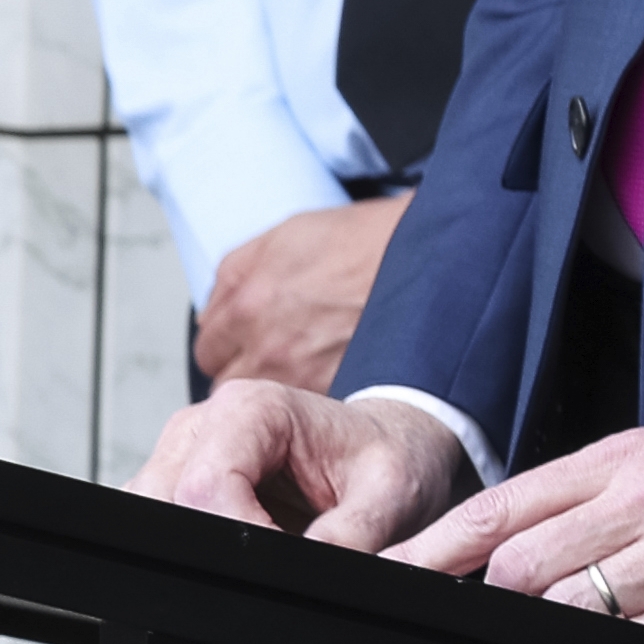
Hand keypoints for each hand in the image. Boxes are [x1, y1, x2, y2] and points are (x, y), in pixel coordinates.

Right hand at [131, 380, 469, 549]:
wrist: (393, 448)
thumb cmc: (390, 457)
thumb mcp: (391, 495)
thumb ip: (351, 534)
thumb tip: (315, 569)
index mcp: (252, 408)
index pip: (206, 487)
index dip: (238, 538)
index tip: (282, 565)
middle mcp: (204, 425)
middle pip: (163, 503)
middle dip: (210, 548)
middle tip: (274, 566)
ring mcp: (184, 455)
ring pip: (150, 519)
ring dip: (196, 550)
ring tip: (266, 551)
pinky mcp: (180, 485)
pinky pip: (160, 527)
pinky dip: (192, 550)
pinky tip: (242, 552)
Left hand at [197, 192, 408, 392]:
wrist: (435, 255)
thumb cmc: (370, 241)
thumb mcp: (288, 235)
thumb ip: (235, 274)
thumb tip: (214, 310)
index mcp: (249, 304)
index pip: (208, 349)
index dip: (226, 343)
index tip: (240, 342)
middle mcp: (271, 347)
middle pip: (229, 384)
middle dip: (245, 369)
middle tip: (270, 357)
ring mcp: (307, 376)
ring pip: (269, 403)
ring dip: (278, 387)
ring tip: (303, 368)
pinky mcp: (343, 392)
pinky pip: (310, 408)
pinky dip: (315, 395)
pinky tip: (330, 374)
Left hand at [392, 427, 643, 621]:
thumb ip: (586, 498)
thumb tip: (499, 549)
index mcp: (622, 456)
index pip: (501, 504)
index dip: (435, 547)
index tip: (393, 571)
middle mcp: (642, 493)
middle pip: (518, 562)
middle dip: (505, 597)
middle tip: (521, 610)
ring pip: (564, 602)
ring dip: (560, 622)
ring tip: (593, 617)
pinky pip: (627, 635)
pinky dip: (619, 643)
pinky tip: (641, 633)